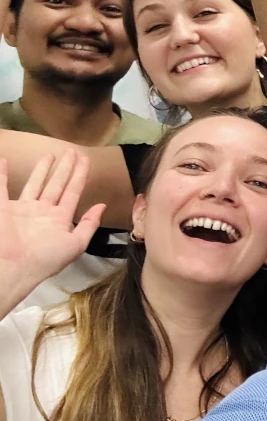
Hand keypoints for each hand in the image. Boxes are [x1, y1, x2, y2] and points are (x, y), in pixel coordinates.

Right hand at [0, 152, 105, 314]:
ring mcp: (22, 210)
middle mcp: (41, 212)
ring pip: (34, 184)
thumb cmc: (45, 259)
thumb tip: (102, 206)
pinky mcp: (3, 208)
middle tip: (71, 151)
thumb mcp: (75, 244)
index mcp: (59, 219)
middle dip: (65, 168)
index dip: (80, 176)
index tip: (86, 160)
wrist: (12, 269)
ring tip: (50, 154)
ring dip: (41, 169)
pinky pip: (1, 187)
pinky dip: (2, 174)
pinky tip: (4, 161)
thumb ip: (89, 225)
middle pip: (56, 184)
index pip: (73, 192)